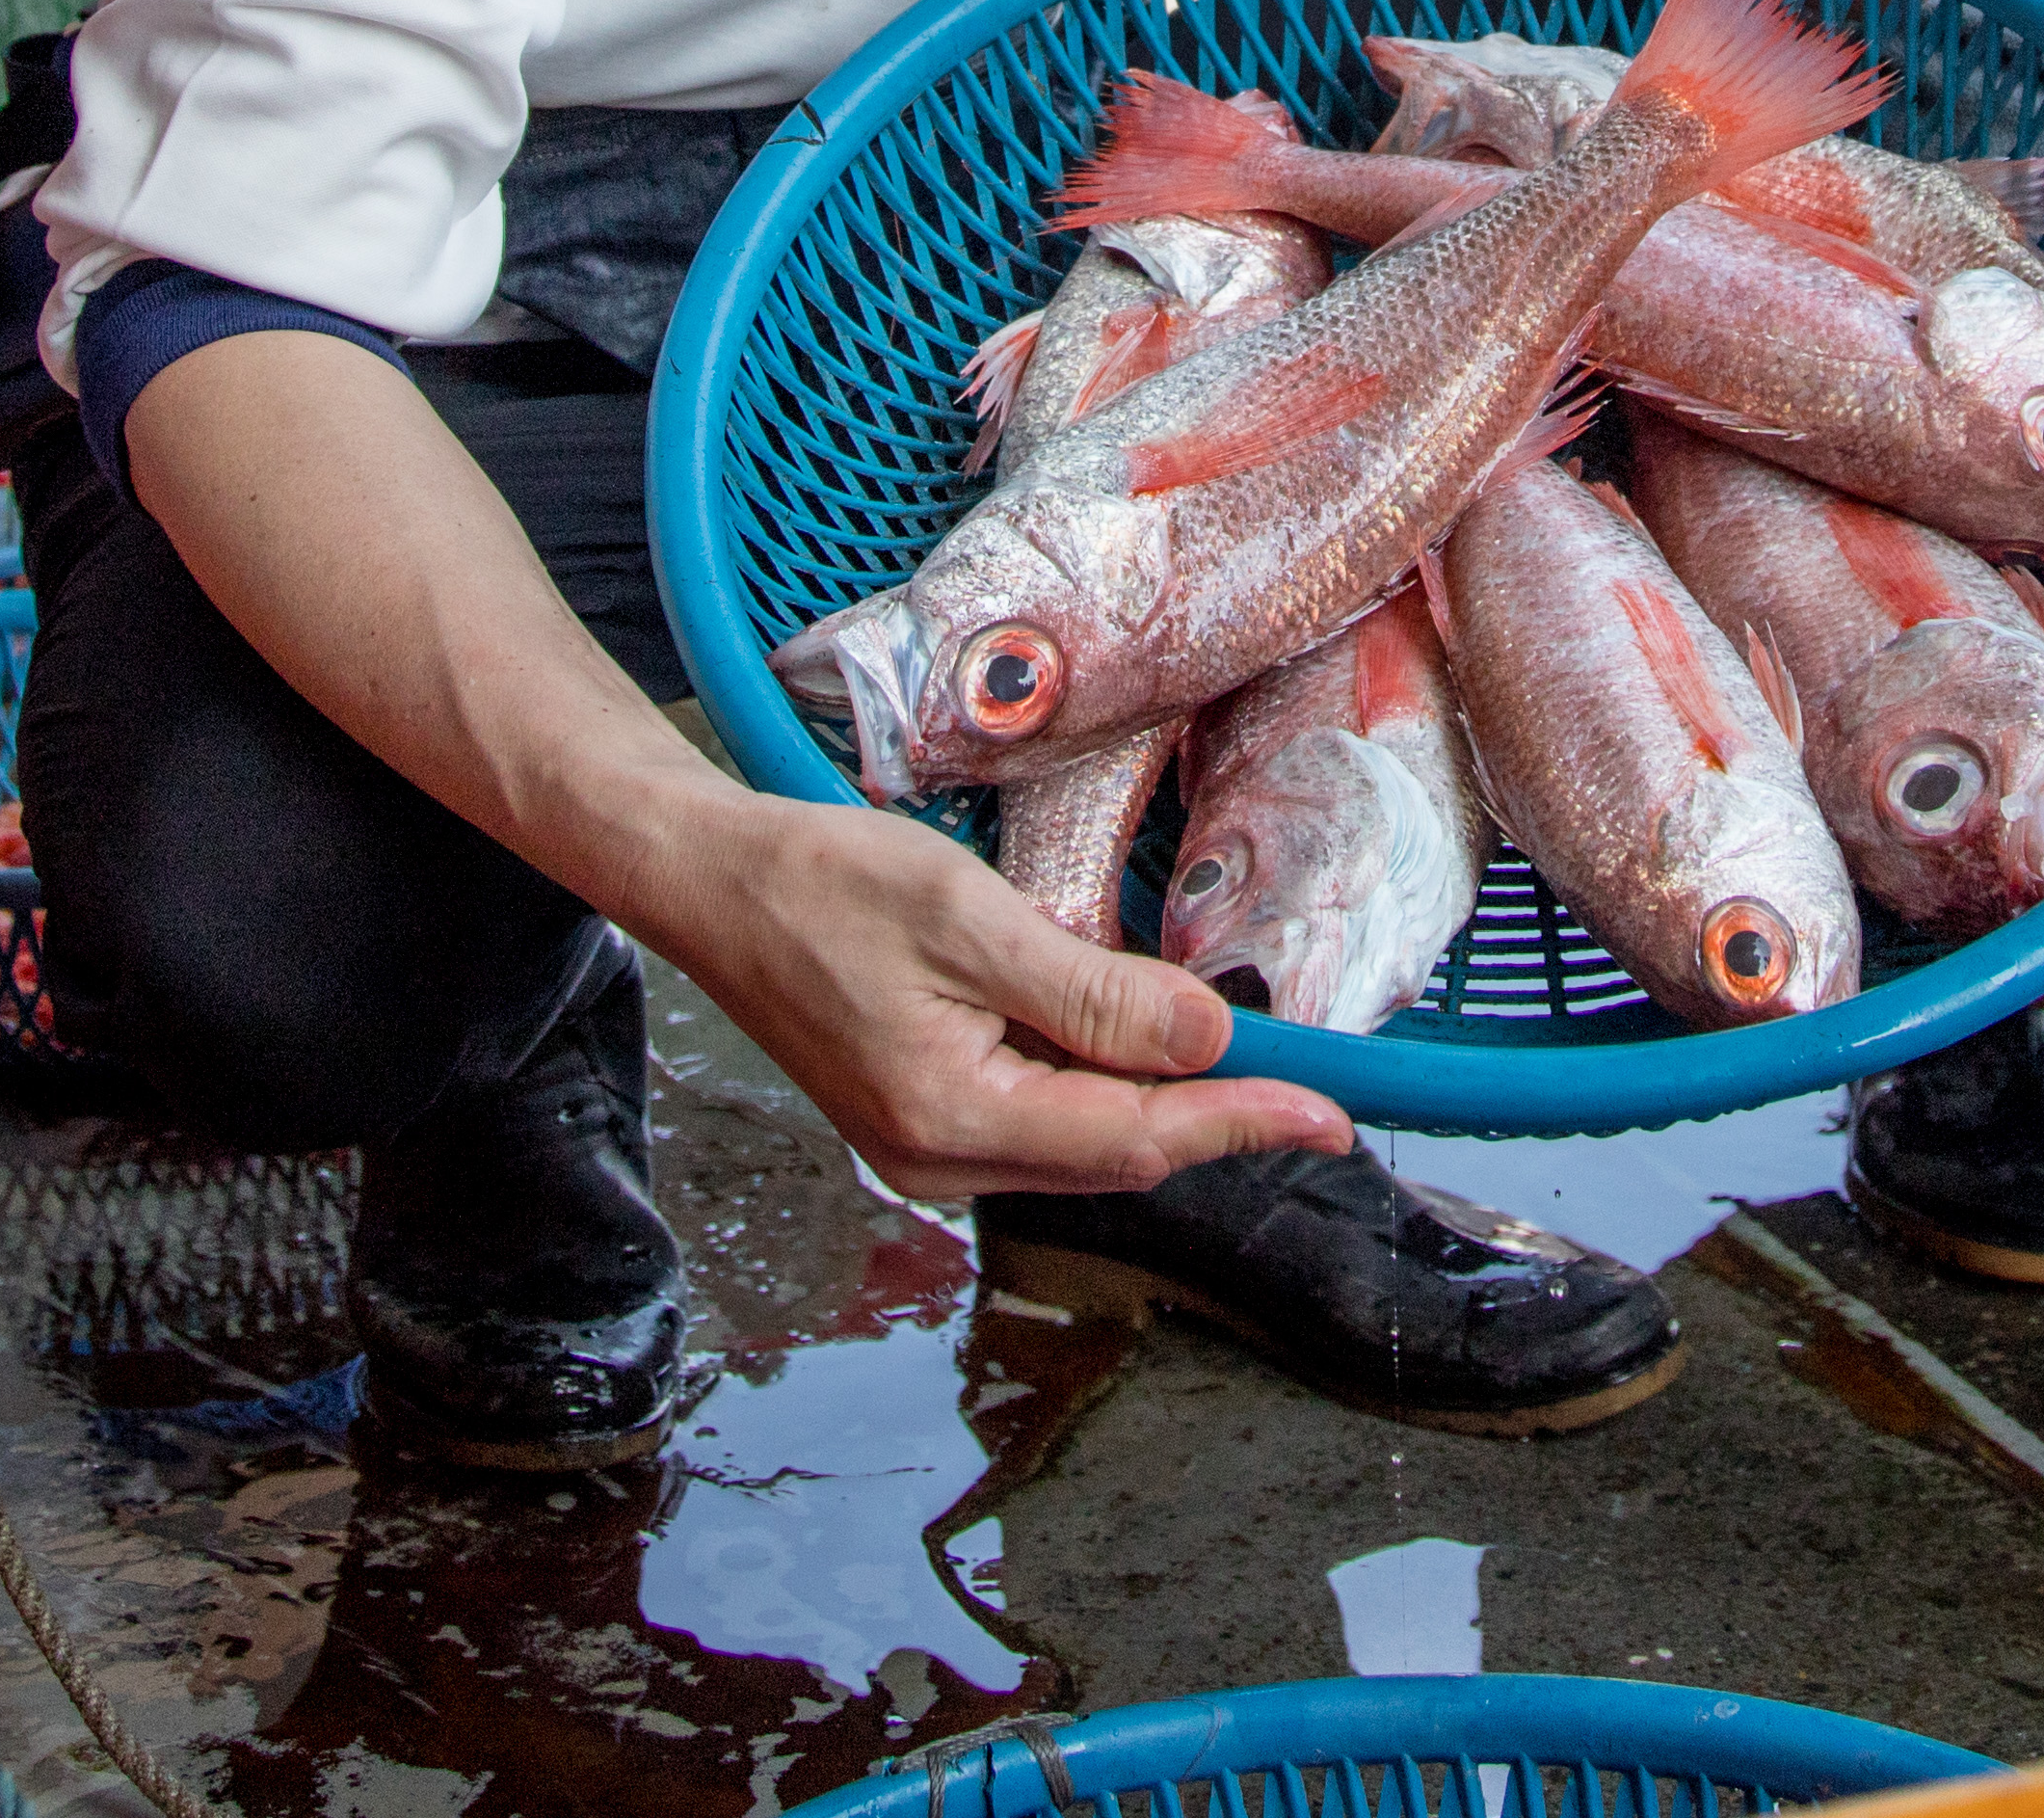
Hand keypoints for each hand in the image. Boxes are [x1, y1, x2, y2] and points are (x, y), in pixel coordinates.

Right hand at [634, 788, 1348, 1205]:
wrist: (710, 883)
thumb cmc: (821, 884)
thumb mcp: (969, 918)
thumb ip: (1091, 993)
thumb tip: (1204, 1044)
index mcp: (950, 1118)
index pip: (1135, 1137)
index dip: (1243, 1122)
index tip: (1333, 1116)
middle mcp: (938, 1160)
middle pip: (1118, 1154)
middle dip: (1215, 1116)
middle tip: (1313, 1089)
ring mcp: (926, 1150)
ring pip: (1083, 1141)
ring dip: (1156, 1099)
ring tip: (1231, 1054)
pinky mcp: (920, 1122)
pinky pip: (1039, 1119)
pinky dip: (1097, 1084)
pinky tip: (1121, 1037)